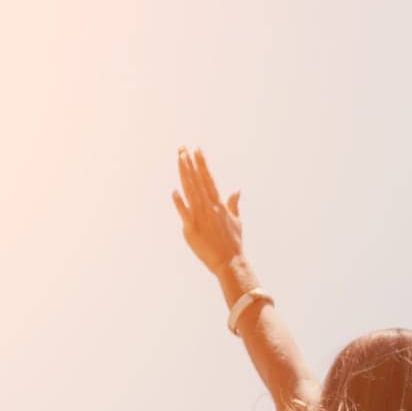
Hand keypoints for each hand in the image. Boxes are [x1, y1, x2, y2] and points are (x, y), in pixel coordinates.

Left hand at [172, 145, 243, 276]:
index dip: (202, 164)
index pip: (208, 179)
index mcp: (219, 204)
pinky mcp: (192, 229)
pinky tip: (174, 191)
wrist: (230, 262)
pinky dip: (179, 202)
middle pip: (197, 181)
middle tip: (182, 148)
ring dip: (184, 174)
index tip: (197, 150)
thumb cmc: (233, 243)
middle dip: (189, 163)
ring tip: (179, 159)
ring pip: (190, 191)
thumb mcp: (236, 221)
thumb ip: (234, 204)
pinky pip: (184, 213)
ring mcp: (200, 217)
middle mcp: (209, 207)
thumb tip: (237, 190)